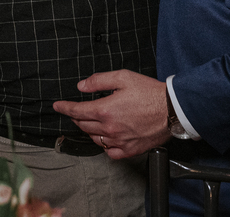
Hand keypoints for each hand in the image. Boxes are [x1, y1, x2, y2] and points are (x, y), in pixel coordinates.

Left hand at [53, 69, 170, 158]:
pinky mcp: (129, 150)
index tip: (58, 106)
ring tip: (93, 121)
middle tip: (77, 111)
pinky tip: (106, 137)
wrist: (172, 109)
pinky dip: (104, 144)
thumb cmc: (150, 92)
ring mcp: (119, 141)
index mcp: (105, 110)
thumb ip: (98, 81)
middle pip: (83, 125)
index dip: (64, 108)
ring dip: (89, 129)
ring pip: (94, 138)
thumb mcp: (122, 77)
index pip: (76, 111)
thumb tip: (82, 86)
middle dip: (77, 117)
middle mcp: (110, 128)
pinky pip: (109, 151)